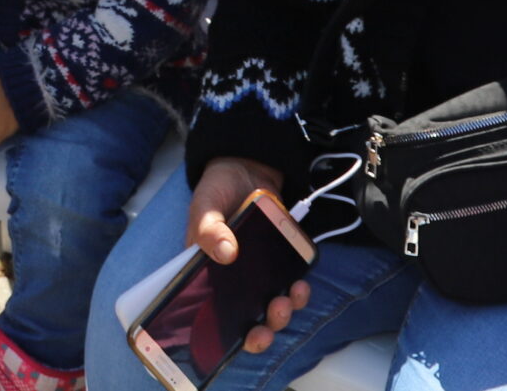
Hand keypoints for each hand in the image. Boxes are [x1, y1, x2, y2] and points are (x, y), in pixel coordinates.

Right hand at [187, 157, 303, 353]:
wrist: (248, 169)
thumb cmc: (217, 191)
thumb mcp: (205, 206)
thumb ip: (208, 228)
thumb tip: (225, 253)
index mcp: (207, 276)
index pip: (214, 317)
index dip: (230, 336)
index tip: (247, 338)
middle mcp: (233, 283)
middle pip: (247, 321)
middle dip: (264, 329)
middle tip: (274, 314)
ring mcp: (258, 275)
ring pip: (271, 307)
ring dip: (283, 312)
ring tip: (290, 298)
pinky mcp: (280, 263)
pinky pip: (290, 286)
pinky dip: (298, 291)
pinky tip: (301, 283)